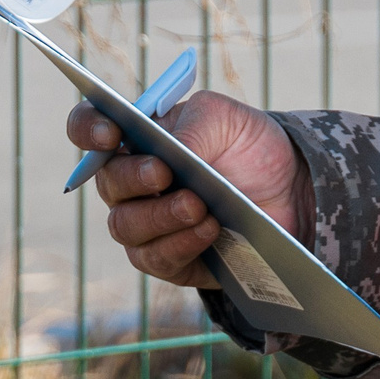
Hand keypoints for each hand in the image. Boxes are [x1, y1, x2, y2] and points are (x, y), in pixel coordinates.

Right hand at [70, 91, 305, 288]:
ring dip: (160, 215)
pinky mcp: (168, 260)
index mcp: (137, 136)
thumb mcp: (227, 118)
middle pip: (106, 181)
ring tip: (198, 205)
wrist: (291, 191)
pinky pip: (156, 258)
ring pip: (125, 225)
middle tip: (164, 172)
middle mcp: (131, 182)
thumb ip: (192, 125)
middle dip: (133, 177)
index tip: (110, 133)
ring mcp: (146, 223)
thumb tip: (167, 147)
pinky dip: (181, 243)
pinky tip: (209, 229)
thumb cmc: (248, 146)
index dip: (88, 129)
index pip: (90, 128)